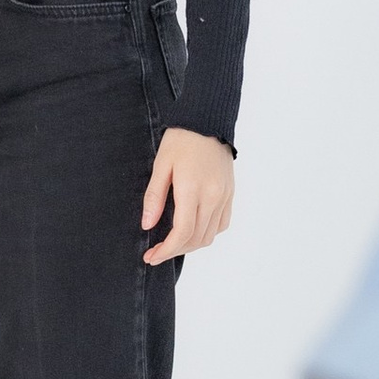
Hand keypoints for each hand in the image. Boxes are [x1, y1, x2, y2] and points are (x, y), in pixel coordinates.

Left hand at [141, 125, 231, 265]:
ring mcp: (225, 196)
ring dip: (190, 245)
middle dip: (175, 251)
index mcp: (193, 189)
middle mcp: (213, 196)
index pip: (182, 233)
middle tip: (156, 253)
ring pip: (210, 236)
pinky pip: (221, 224)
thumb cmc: (181, 140)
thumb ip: (154, 197)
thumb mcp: (161, 165)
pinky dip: (206, 234)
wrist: (208, 121)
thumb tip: (147, 225)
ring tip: (172, 244)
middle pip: (195, 239)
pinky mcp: (230, 194)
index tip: (151, 257)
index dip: (166, 250)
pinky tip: (192, 230)